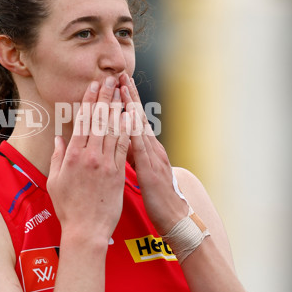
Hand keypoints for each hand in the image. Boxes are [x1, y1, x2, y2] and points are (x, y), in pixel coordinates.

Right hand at [47, 77, 130, 240]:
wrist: (86, 230)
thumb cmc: (68, 208)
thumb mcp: (55, 181)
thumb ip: (57, 157)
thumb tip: (59, 139)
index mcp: (72, 156)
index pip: (82, 121)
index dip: (89, 101)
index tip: (93, 86)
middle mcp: (88, 156)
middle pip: (98, 120)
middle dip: (104, 97)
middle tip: (109, 80)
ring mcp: (104, 163)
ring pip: (112, 129)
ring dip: (117, 107)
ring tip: (121, 91)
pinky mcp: (117, 172)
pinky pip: (123, 146)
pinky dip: (127, 129)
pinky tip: (131, 115)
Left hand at [119, 73, 188, 234]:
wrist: (174, 217)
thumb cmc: (157, 196)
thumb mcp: (143, 171)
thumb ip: (133, 155)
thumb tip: (120, 143)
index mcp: (147, 148)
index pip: (134, 119)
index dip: (126, 101)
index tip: (117, 83)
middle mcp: (151, 147)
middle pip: (138, 116)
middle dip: (129, 95)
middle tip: (120, 74)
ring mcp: (153, 156)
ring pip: (140, 126)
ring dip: (132, 106)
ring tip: (123, 87)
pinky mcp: (151, 169)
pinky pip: (141, 148)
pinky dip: (134, 131)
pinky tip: (129, 119)